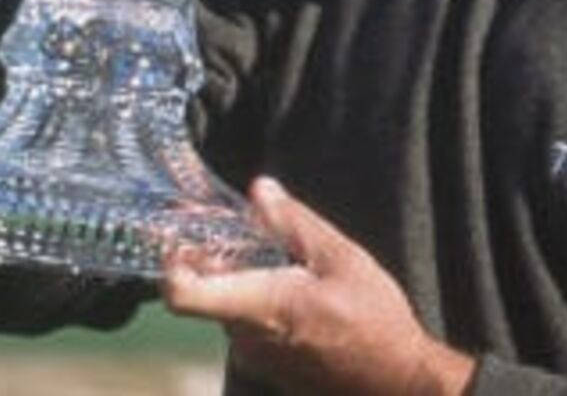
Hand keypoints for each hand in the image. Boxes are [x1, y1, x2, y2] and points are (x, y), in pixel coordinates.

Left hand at [161, 178, 475, 395]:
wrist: (394, 381)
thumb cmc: (374, 318)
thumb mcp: (342, 258)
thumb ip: (295, 224)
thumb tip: (259, 190)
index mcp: (261, 306)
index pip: (185, 294)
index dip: (172, 261)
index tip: (182, 230)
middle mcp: (245, 337)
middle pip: (209, 289)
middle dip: (224, 254)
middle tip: (251, 223)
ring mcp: (254, 356)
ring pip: (231, 303)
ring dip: (248, 275)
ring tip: (289, 256)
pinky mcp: (266, 365)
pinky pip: (248, 321)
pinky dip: (262, 297)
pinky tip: (300, 287)